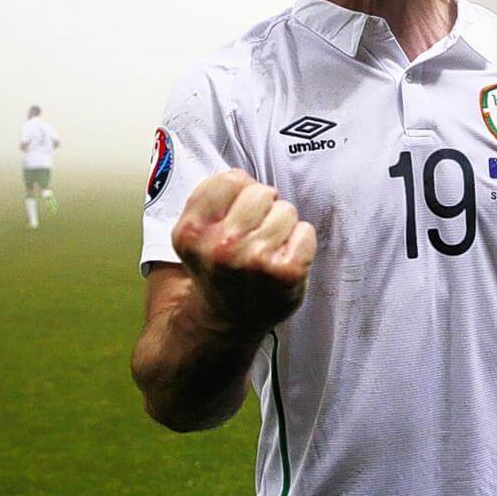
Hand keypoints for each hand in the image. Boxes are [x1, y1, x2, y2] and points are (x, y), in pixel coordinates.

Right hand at [171, 169, 315, 334]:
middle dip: (262, 208)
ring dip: (282, 226)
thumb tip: (244, 175)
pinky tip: (284, 261)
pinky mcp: (286, 272)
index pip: (231, 179)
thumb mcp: (196, 232)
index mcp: (191, 231)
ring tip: (267, 250)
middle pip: (261, 191)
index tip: (233, 215)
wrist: (226, 320)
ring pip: (286, 210)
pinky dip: (301, 243)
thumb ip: (213, 197)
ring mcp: (254, 261)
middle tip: (253, 236)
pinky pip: (306, 231)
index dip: (238, 193)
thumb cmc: (218, 266)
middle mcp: (219, 246)